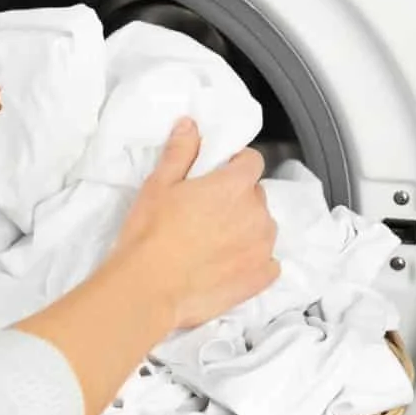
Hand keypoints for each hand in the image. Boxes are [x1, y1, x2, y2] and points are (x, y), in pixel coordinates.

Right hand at [16, 117, 276, 414]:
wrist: (148, 288)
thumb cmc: (150, 234)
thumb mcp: (159, 185)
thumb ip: (181, 151)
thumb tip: (191, 125)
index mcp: (235, 185)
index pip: (251, 161)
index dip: (233, 165)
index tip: (215, 177)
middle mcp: (257, 212)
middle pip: (255, 195)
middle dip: (236, 200)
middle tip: (203, 215)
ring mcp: (263, 247)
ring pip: (261, 227)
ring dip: (244, 230)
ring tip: (211, 244)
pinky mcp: (261, 277)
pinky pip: (267, 261)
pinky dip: (252, 261)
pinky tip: (225, 266)